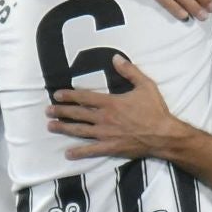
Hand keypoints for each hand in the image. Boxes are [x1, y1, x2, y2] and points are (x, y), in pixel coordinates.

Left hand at [50, 57, 178, 160]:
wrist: (164, 135)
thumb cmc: (155, 110)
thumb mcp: (145, 85)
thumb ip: (130, 71)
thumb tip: (116, 58)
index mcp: (111, 103)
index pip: (84, 98)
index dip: (69, 96)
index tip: (57, 95)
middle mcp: (104, 118)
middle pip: (78, 114)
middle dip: (61, 112)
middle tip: (47, 110)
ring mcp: (106, 134)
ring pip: (80, 130)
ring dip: (64, 128)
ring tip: (50, 126)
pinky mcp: (111, 147)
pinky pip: (91, 150)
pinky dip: (79, 152)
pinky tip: (68, 153)